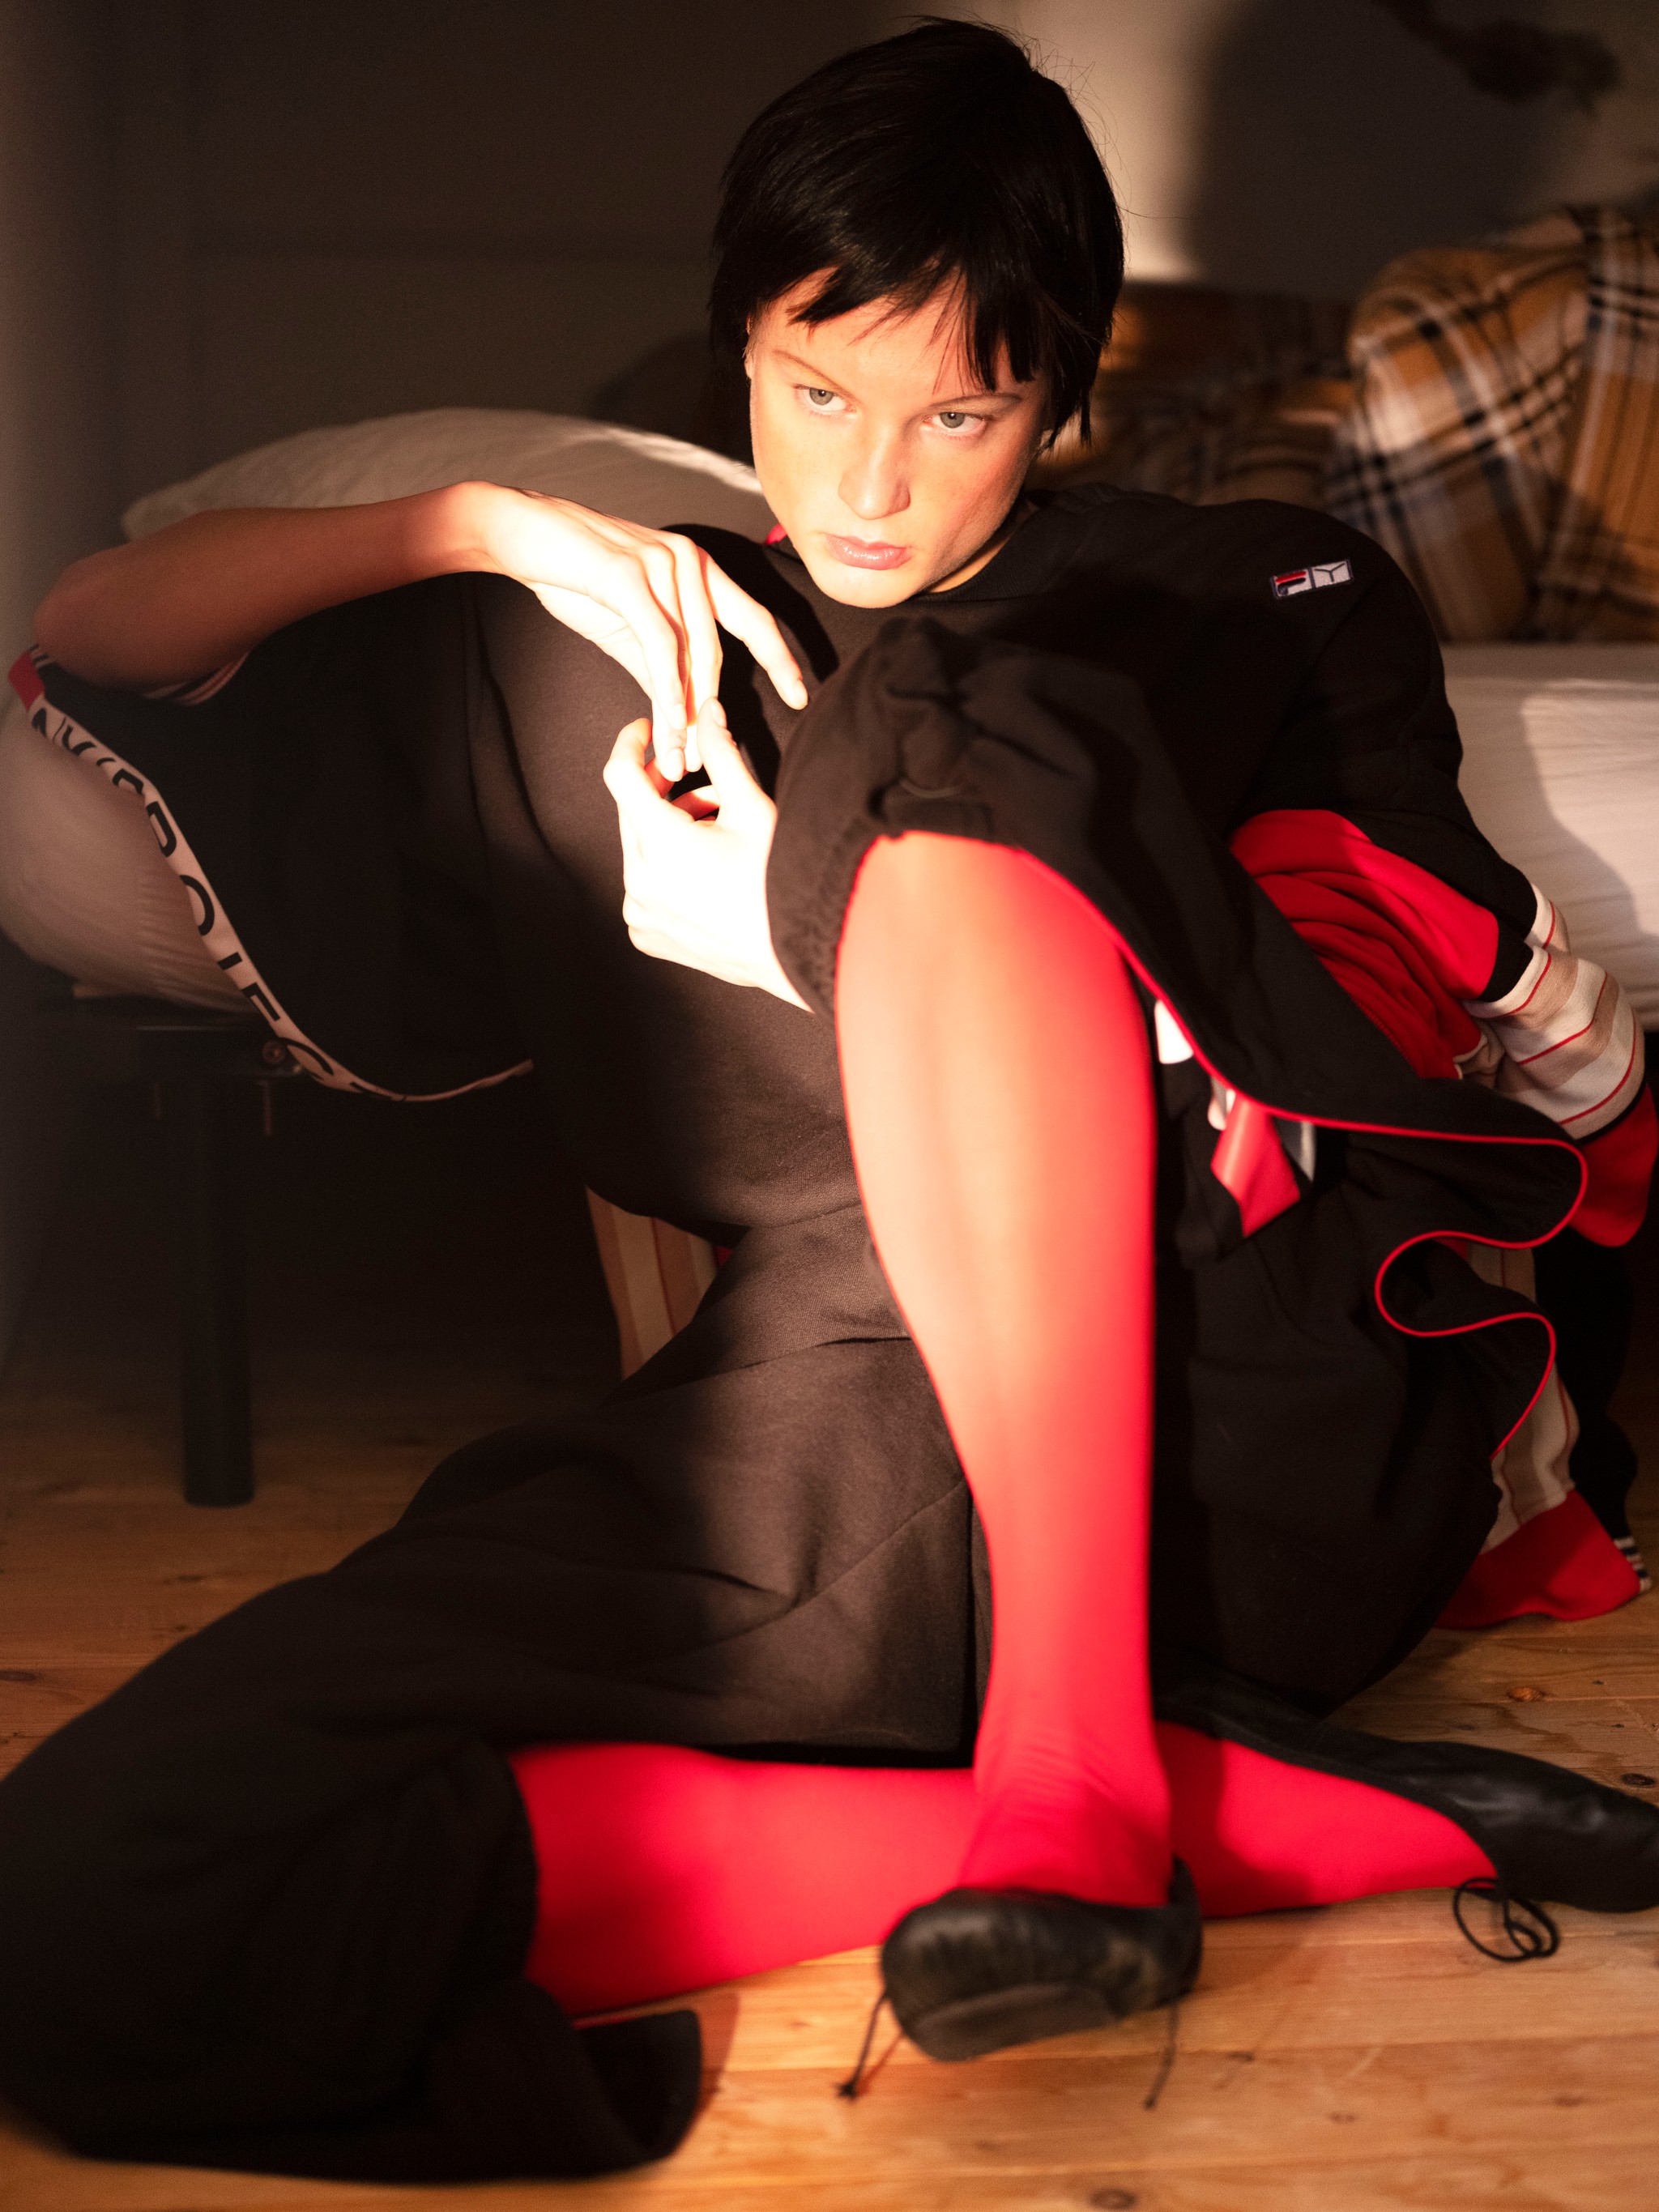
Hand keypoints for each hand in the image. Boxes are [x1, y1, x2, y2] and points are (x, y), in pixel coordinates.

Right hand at [477, 488, 807, 778]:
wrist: (517, 535)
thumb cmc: (573, 576)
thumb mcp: (628, 625)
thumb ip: (662, 662)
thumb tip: (683, 712)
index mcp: (698, 569)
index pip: (753, 618)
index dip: (780, 659)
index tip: (801, 698)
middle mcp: (689, 561)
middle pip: (720, 648)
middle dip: (714, 711)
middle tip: (708, 761)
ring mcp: (662, 563)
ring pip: (691, 653)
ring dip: (686, 714)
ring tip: (680, 759)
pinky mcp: (630, 575)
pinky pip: (658, 645)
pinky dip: (665, 691)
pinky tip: (666, 725)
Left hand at [603, 698, 809, 1007]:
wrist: (802, 948)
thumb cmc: (782, 879)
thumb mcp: (752, 807)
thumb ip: (722, 752)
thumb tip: (708, 712)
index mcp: (659, 843)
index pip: (620, 775)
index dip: (631, 744)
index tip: (646, 733)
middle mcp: (639, 880)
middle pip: (630, 812)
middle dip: (663, 790)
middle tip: (707, 788)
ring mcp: (640, 912)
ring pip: (638, 849)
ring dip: (667, 830)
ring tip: (716, 832)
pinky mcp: (647, 935)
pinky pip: (644, 886)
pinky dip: (666, 869)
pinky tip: (706, 872)